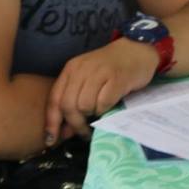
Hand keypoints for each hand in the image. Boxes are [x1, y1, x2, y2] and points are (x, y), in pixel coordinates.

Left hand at [45, 38, 159, 143]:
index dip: (51, 122)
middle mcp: (82, 69)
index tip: (50, 139)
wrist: (137, 49)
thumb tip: (64, 131)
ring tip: (98, 114)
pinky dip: (104, 110)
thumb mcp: (88, 78)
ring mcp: (99, 72)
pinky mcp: (117, 78)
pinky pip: (103, 103)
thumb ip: (75, 99)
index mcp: (71, 69)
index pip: (54, 99)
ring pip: (84, 105)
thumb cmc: (112, 67)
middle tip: (84, 132)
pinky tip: (109, 107)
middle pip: (68, 105)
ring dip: (91, 116)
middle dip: (74, 123)